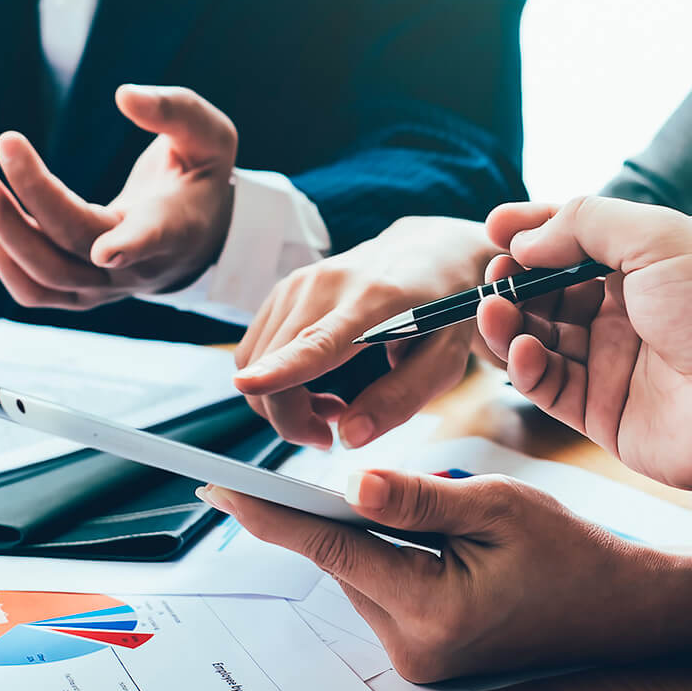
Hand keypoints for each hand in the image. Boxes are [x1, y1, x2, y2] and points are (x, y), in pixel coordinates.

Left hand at [0, 85, 236, 309]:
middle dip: (37, 196)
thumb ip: (174, 111)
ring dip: (8, 233)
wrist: (198, 238)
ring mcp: (108, 285)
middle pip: (79, 244)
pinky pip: (35, 293)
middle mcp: (140, 264)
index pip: (154, 238)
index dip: (131, 246)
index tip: (106, 252)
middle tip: (7, 143)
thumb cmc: (200, 178)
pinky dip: (6, 263)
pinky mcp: (82, 293)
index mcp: (176, 225)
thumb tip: (124, 95)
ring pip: (49, 275)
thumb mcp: (209, 136)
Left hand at [198, 471, 677, 681]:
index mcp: (433, 608)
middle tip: (318, 468)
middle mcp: (413, 645)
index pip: (332, 547)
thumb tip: (351, 484)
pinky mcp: (422, 652)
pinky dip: (384, 553)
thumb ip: (418, 498)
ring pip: (358, 572)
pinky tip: (418, 534)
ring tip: (422, 509)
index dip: (270, 513)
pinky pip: (380, 588)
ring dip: (367, 533)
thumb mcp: (498, 505)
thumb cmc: (570, 550)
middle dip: (330, 511)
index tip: (220, 487)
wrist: (617, 607)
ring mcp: (417, 656)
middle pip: (341, 559)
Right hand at [232, 217, 498, 448]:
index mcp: (375, 302)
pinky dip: (275, 380)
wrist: (430, 252)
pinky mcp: (284, 289)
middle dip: (290, 419)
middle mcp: (327, 284)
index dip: (281, 369)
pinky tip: (314, 383)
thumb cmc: (444, 311)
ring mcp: (299, 282)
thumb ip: (400, 399)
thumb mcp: (444, 361)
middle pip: (275, 365)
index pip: (319, 341)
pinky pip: (256, 351)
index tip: (247, 384)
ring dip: (282, 401)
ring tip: (333, 406)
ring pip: (256, 363)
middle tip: (330, 435)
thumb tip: (348, 439)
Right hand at [478, 197, 691, 489]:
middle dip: (515, 280)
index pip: (573, 242)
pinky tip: (521, 349)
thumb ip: (584, 223)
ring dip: (508, 322)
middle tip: (494, 275)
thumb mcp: (657, 237)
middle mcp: (625, 313)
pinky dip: (525, 366)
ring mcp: (611, 363)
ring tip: (494, 310)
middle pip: (548, 292)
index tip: (494, 228)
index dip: (533, 232)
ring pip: (538, 338)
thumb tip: (524, 239)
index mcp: (644, 266)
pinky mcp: (602, 412)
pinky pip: (548, 386)